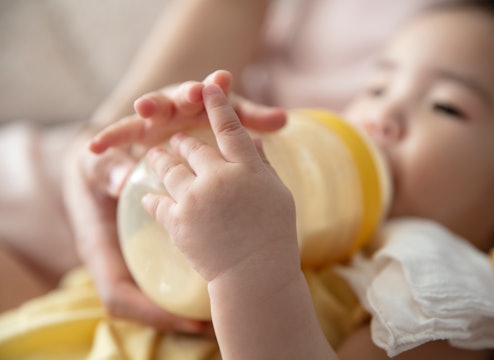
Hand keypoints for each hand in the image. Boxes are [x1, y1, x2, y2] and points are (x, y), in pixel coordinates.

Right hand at [62, 133, 211, 333]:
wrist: (97, 161)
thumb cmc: (92, 168)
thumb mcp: (91, 163)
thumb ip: (103, 169)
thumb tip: (121, 182)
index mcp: (100, 249)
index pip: (119, 296)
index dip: (152, 314)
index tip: (188, 323)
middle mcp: (119, 260)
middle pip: (146, 303)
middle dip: (181, 316)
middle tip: (218, 323)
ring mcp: (136, 255)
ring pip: (162, 288)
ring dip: (193, 300)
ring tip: (232, 300)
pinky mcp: (152, 246)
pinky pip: (172, 268)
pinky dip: (197, 270)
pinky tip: (228, 265)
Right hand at [89, 70, 286, 153]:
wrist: (180, 126)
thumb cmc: (210, 122)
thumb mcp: (231, 121)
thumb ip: (251, 119)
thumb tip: (284, 119)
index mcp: (198, 100)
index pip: (206, 92)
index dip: (213, 87)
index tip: (221, 79)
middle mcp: (173, 104)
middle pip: (173, 99)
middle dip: (174, 97)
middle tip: (177, 96)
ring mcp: (152, 119)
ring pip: (144, 115)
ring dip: (140, 114)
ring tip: (136, 114)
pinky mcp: (135, 135)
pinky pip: (120, 138)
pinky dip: (108, 142)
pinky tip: (95, 149)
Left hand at [141, 83, 298, 281]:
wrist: (254, 276)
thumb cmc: (275, 235)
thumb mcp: (278, 194)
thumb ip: (262, 165)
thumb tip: (253, 142)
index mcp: (246, 168)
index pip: (231, 127)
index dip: (219, 103)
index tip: (210, 84)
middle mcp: (218, 176)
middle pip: (194, 147)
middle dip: (184, 139)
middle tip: (177, 138)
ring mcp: (194, 198)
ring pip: (170, 169)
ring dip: (161, 159)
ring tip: (155, 154)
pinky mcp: (177, 221)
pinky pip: (158, 202)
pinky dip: (153, 198)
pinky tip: (148, 195)